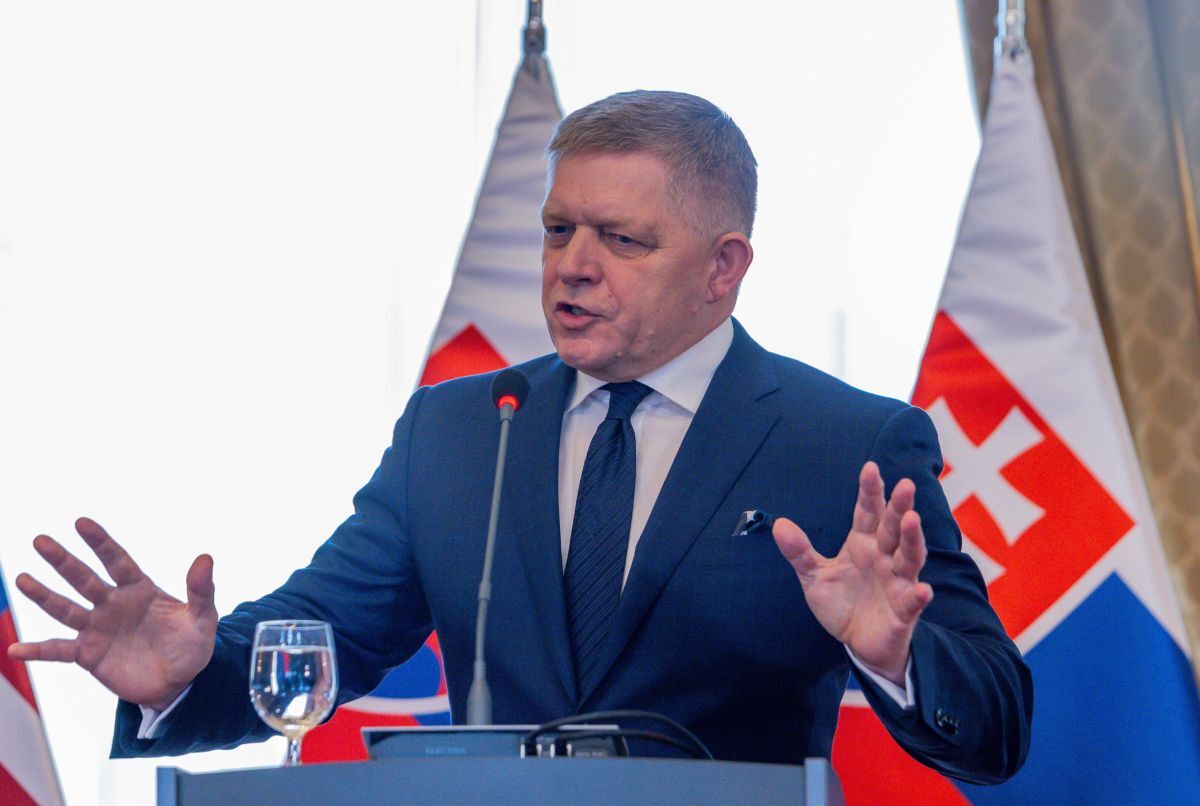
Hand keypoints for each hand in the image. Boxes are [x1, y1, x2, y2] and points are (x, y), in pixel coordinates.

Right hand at [6, 517, 217, 709]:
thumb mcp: (202, 619)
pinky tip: (16, 648)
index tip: (81, 523)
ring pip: (66, 609)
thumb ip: (201, 590)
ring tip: (22, 579)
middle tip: (40, 541)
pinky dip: (38, 651)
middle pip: (84, 579)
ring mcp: (98, 629)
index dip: (100, 542)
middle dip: (63, 560)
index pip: (117, 561)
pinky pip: (59, 651)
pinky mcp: (89, 656)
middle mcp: (113, 604)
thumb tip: (205, 558)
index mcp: (140, 589)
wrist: (178, 683)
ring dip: (44, 596)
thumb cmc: (191, 646)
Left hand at [773, 461, 932, 684]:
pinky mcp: (904, 609)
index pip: (867, 512)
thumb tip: (779, 524)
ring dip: (912, 539)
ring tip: (912, 520)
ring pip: (909, 556)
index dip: (870, 491)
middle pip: (892, 528)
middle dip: (899, 506)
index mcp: (863, 544)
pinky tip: (922, 589)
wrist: (859, 642)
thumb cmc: (842, 603)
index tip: (870, 467)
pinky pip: (913, 600)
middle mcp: (884, 557)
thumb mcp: (814, 576)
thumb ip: (799, 551)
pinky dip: (919, 595)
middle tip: (905, 485)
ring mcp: (897, 581)